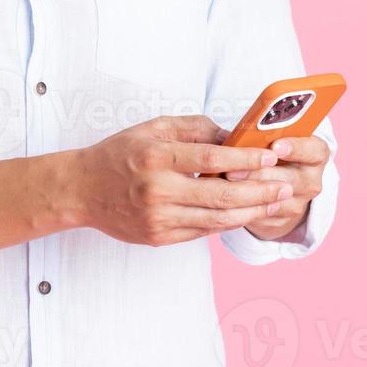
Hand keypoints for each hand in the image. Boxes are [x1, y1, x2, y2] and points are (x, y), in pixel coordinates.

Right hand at [71, 114, 295, 246]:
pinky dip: (228, 222)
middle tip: (285, 185)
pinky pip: (203, 231)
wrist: (81, 190)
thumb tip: (232, 136)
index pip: (211, 158)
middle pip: (222, 193)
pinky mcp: (159, 237)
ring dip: (252, 210)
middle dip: (260, 190)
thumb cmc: (119, 154)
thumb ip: (193, 128)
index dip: (245, 158)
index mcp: (157, 156)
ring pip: (217, 218)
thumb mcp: (152, 128)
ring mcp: (159, 217)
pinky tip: (246, 212)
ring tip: (275, 201)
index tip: (269, 156)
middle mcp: (158, 189)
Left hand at [224, 135, 329, 240]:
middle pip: (291, 179)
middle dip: (260, 174)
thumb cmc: (270, 150)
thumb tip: (239, 136)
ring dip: (250, 193)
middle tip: (234, 169)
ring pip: (276, 200)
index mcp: (316, 154)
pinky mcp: (284, 220)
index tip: (275, 146)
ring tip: (227, 184)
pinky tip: (229, 200)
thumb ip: (262, 136)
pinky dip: (246, 208)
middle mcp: (312, 180)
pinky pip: (265, 216)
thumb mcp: (271, 138)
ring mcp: (300, 203)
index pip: (313, 150)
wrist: (276, 180)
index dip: (295, 148)